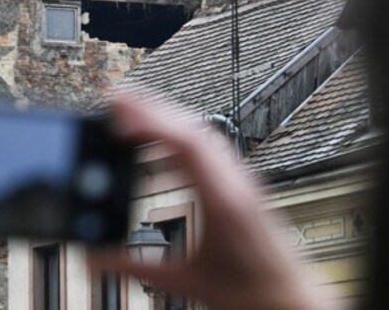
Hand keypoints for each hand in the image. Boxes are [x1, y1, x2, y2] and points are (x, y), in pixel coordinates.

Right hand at [91, 94, 329, 309]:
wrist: (290, 300)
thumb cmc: (251, 294)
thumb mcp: (187, 283)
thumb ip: (138, 269)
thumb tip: (97, 258)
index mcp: (225, 202)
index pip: (187, 144)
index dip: (152, 121)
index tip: (121, 110)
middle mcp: (238, 184)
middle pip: (194, 129)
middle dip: (153, 109)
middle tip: (117, 98)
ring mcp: (244, 181)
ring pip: (205, 133)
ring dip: (169, 117)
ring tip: (135, 111)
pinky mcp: (244, 185)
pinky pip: (213, 147)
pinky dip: (183, 133)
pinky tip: (166, 137)